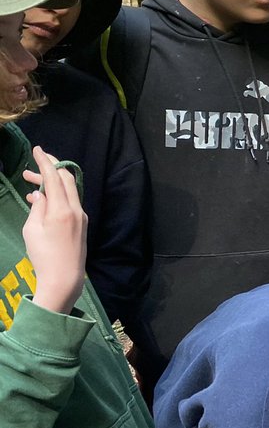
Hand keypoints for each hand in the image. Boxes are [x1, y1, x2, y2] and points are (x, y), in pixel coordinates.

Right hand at [21, 147, 86, 313]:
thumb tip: (40, 194)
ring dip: (50, 182)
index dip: (45, 161)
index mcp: (62, 209)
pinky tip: (40, 199)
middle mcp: (76, 209)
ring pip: (68, 189)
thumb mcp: (32, 229)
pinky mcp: (81, 223)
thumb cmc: (43, 255)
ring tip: (29, 181)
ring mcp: (81, 216)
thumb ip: (37, 207)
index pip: (54, 177)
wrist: (64, 277)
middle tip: (29, 169)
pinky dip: (56, 195)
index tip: (37, 149)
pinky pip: (70, 201)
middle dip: (48, 169)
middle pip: (66, 179)